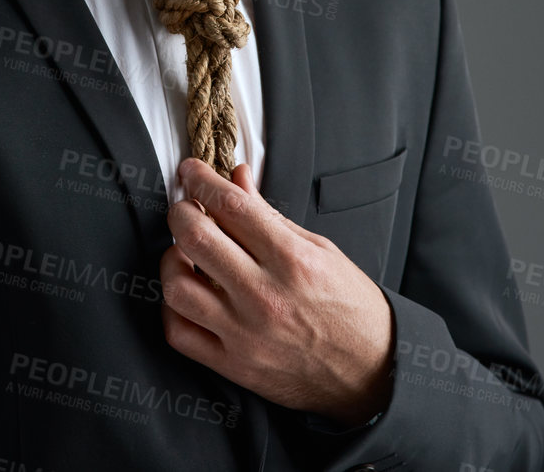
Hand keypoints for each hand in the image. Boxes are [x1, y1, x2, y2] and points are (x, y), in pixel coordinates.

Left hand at [160, 156, 394, 425]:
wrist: (371, 372)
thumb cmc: (351, 308)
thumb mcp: (321, 250)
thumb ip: (271, 215)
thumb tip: (237, 178)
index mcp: (293, 260)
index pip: (231, 205)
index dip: (202, 179)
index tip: (192, 171)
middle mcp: (265, 296)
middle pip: (196, 238)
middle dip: (181, 210)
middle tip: (185, 206)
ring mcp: (245, 334)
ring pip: (177, 287)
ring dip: (171, 260)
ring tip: (184, 252)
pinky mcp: (233, 364)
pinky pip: (179, 332)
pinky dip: (172, 307)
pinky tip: (186, 291)